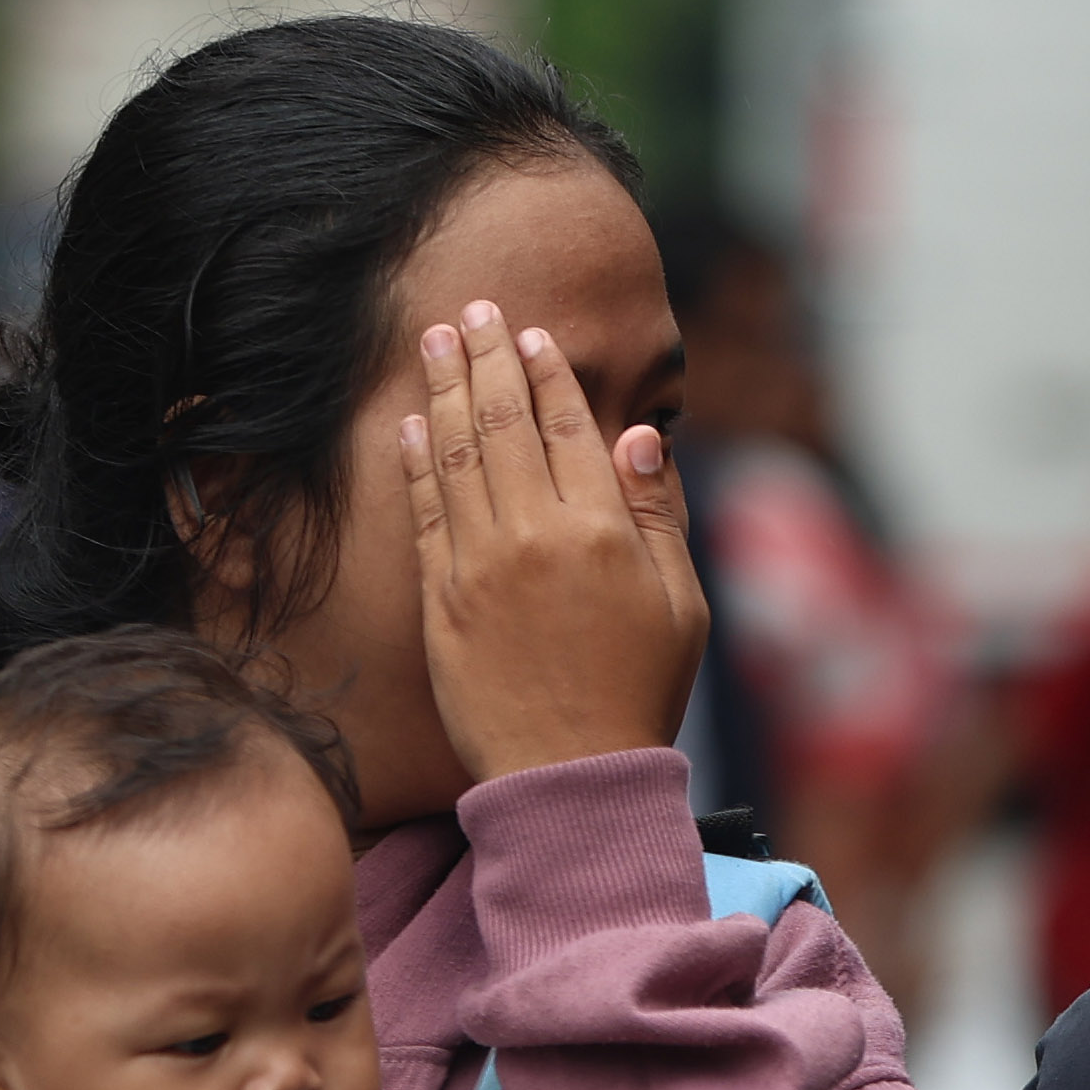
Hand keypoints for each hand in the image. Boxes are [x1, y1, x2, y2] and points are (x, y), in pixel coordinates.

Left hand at [395, 302, 704, 783]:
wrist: (572, 779)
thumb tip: (635, 435)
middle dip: (486, 358)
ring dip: (444, 390)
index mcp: (603, 533)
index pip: (568, 428)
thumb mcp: (679, 606)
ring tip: (434, 341)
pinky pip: (425, 513)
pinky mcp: (442, 601)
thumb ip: (657, 514)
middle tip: (473, 311)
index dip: (547, 374)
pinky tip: (410, 423)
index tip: (530, 335)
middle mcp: (536, 537)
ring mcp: (481, 567)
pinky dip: (416, 461)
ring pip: (457, 455)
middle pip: (505, 424)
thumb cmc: (639, 694)